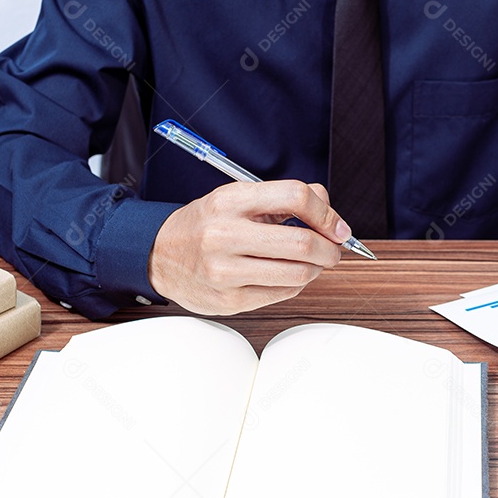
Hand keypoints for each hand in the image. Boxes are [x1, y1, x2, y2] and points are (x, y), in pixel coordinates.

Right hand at [148, 181, 350, 315]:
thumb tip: (327, 208)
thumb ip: (283, 199)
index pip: (295, 196)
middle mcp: (224, 234)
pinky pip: (282, 293)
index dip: (326, 213)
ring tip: (313, 263)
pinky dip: (296, 284)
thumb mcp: (237, 199)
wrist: (159, 256)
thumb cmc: (205, 225)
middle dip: (330, 249)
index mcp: (231, 200)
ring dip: (316, 269)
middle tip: (334, 250)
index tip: (338, 227)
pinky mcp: (229, 300)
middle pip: (302, 242)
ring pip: (298, 273)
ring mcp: (225, 271)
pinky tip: (288, 276)